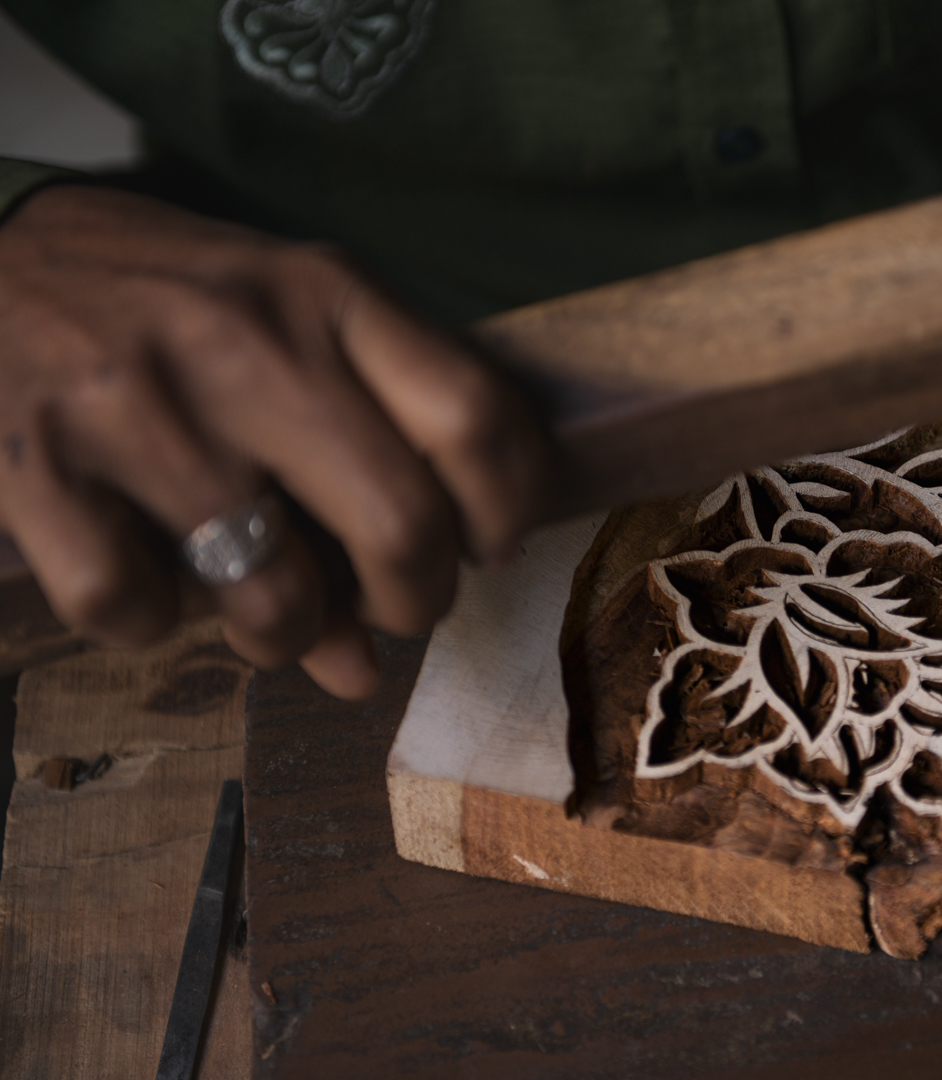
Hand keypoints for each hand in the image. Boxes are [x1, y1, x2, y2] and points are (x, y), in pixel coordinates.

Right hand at [0, 185, 546, 696]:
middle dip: (415, 602)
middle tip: (396, 610)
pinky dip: (147, 623)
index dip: (508, 509)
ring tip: (267, 608)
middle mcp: (246, 341)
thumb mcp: (280, 336)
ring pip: (273, 597)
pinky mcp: (36, 461)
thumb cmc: (163, 310)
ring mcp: (139, 402)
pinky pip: (132, 610)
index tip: (487, 546)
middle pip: (403, 523)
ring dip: (284, 634)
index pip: (476, 416)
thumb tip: (361, 663)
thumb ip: (355, 465)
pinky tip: (144, 579)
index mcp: (325, 295)